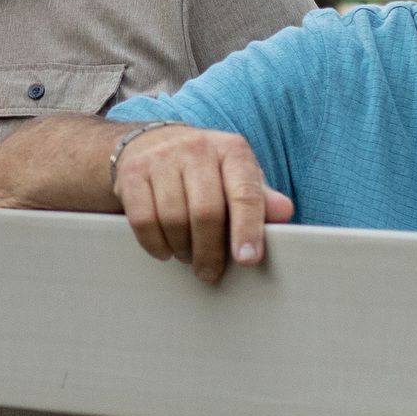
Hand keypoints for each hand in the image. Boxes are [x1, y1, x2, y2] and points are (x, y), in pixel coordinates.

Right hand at [114, 124, 288, 283]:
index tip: (247, 260)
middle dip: (209, 251)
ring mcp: (160, 158)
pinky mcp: (132, 173)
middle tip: (210, 272)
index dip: (247, 229)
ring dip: (182, 249)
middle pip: (206, 212)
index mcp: (231, 150)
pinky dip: (156, 245)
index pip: (244, 193)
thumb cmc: (205, 170)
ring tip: (188, 256)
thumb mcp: (237, 177)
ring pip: (173, 219)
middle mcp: (196, 148)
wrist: (150, 143)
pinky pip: (143, 220)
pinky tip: (165, 249)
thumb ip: (260, 197)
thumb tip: (284, 212)